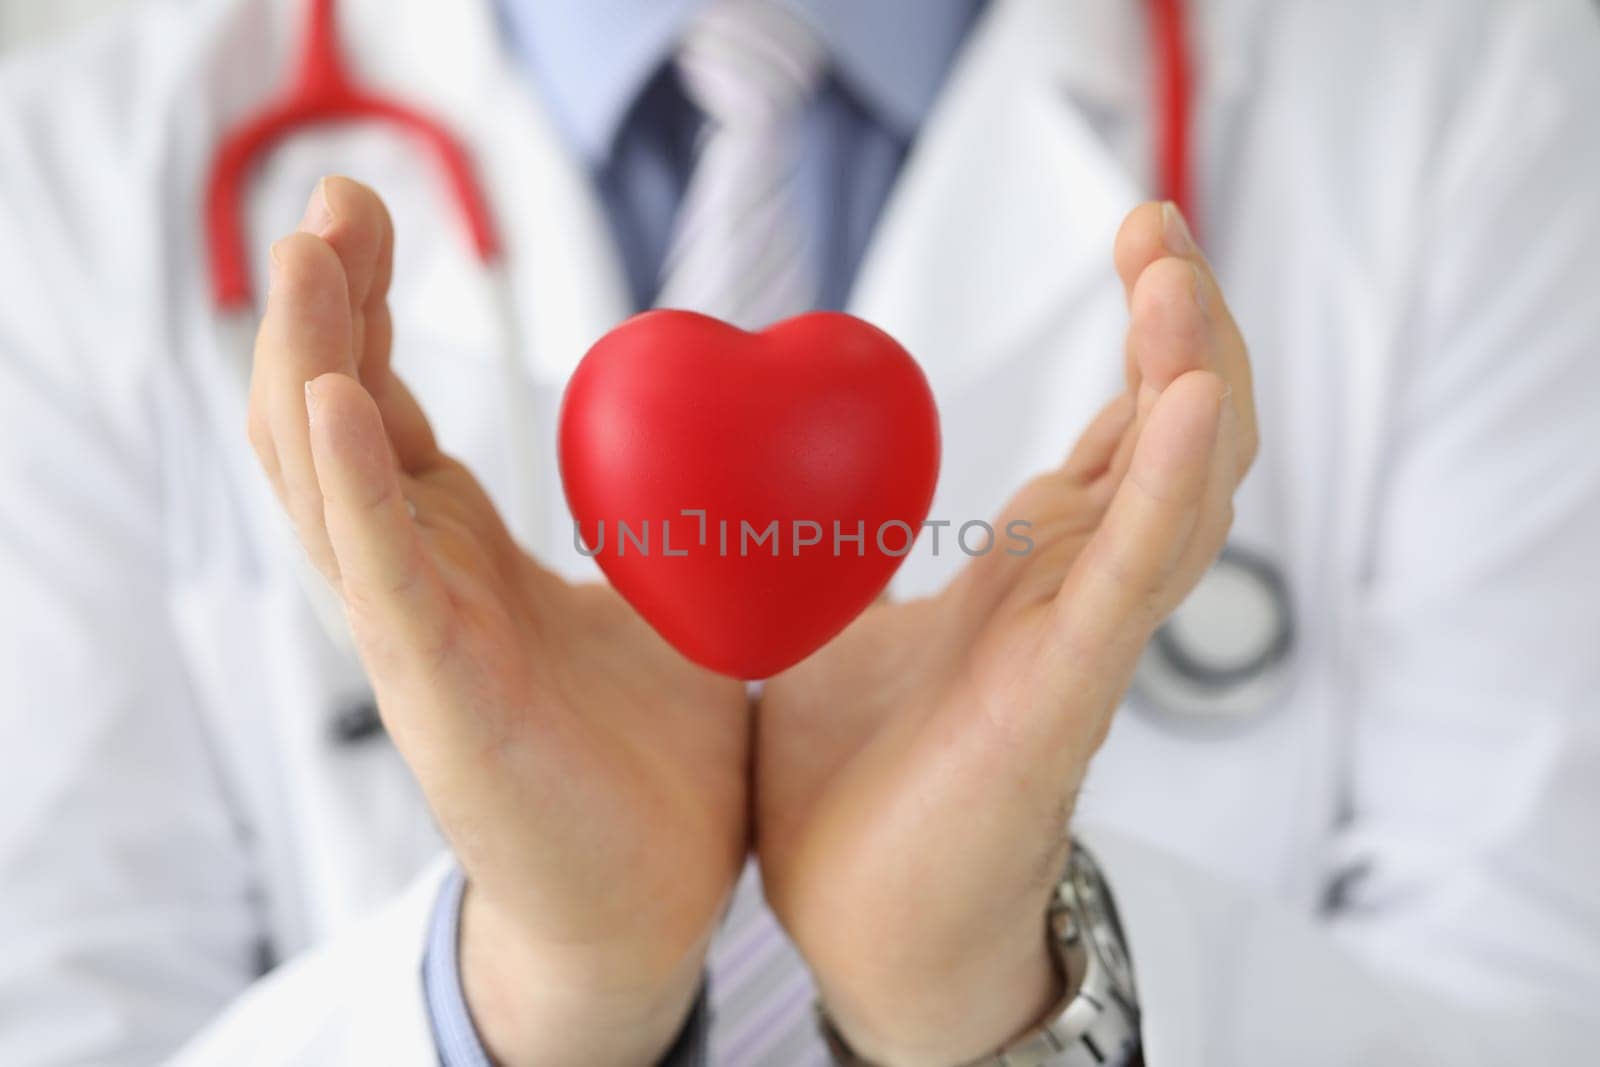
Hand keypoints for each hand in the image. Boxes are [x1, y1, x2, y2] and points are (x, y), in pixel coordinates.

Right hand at [248, 178, 750, 1065]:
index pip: (385, 405)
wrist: (650, 900)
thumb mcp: (667, 599)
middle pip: (331, 419)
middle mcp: (417, 582)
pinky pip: (381, 576)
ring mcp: (415, 636)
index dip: (367, 306)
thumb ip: (670, 515)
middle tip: (333, 196)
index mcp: (459, 553)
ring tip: (307, 253)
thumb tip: (743, 433)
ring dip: (311, 358)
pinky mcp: (437, 695)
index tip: (373, 210)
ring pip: (328, 480)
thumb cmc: (648, 757)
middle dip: (323, 303)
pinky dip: (353, 483)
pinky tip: (334, 395)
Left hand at [754, 203, 1258, 1063]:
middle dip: (1183, 322)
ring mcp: (1086, 641)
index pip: (1123, 433)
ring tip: (1175, 274)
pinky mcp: (1069, 695)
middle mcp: (1081, 594)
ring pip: (1181, 488)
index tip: (1135, 236)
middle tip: (1156, 222)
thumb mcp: (825, 632)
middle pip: (1176, 436)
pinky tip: (1189, 399)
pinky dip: (1167, 484)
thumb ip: (827, 553)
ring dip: (1190, 373)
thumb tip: (758, 484)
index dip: (1146, 337)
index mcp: (1034, 575)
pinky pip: (1137, 576)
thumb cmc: (862, 793)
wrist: (870, 932)